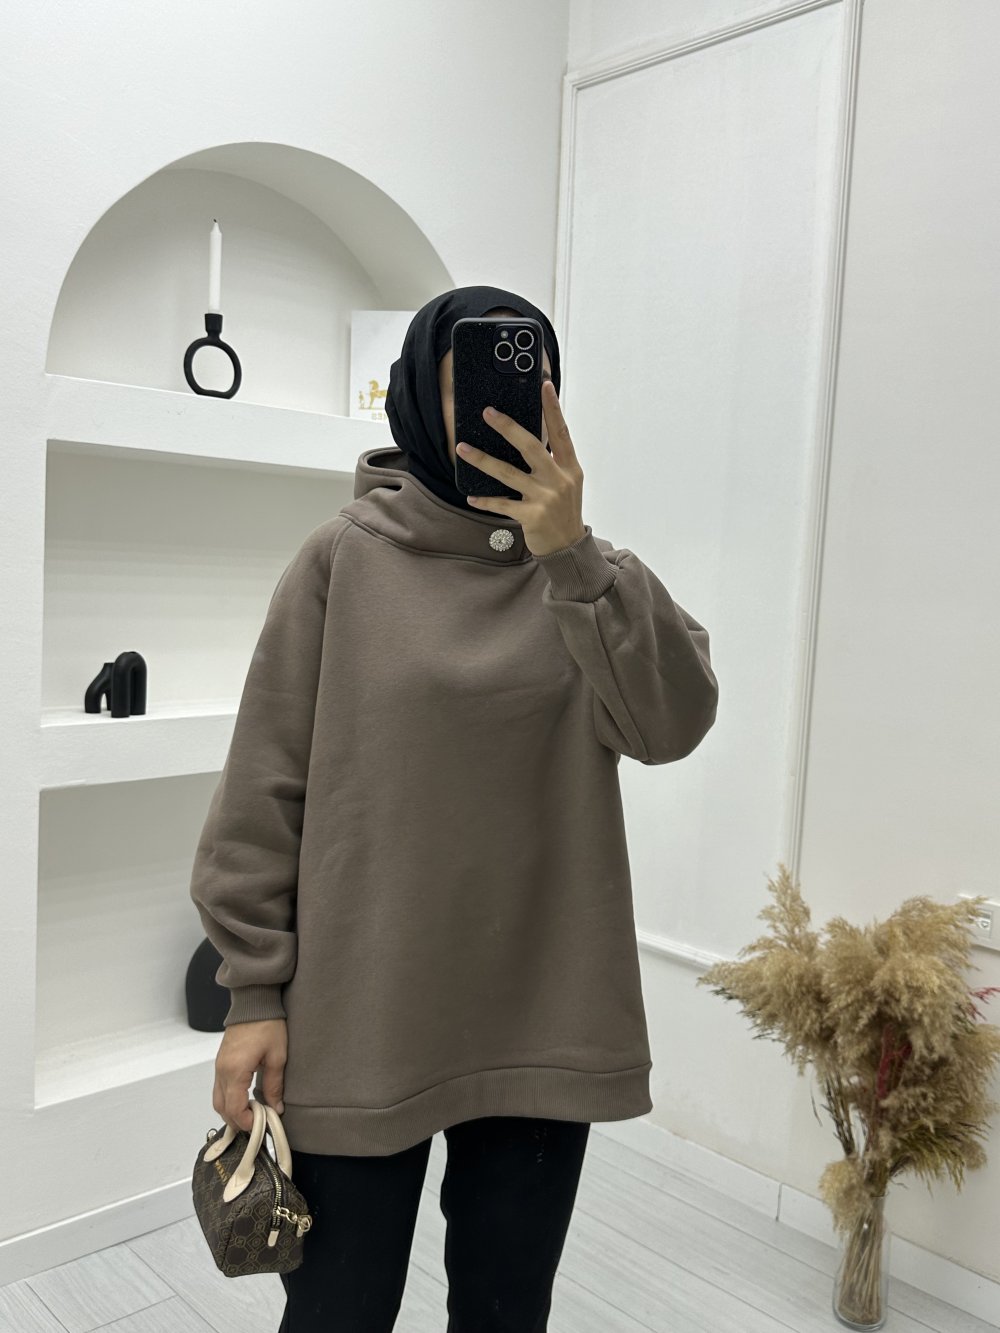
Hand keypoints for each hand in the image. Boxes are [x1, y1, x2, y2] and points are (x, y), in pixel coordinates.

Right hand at [214, 1018, 286, 1133]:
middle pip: (221, 1108)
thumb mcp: (277, 1056)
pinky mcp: (222, 1062)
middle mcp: (222, 1071)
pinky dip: (229, 1099)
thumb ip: (274, 1085)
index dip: (247, 1121)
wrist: (254, 1001)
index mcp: (235, 1071)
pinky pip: (220, 1088)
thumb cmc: (267, 1024)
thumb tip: (275, 1107)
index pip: (234, 1108)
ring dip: (232, 1111)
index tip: (261, 1125)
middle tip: (257, 1124)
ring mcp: (219, 1066)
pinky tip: (245, 1100)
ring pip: (218, 1099)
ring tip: (252, 1114)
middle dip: (237, 1121)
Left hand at [457, 380, 586, 556]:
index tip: (544, 385)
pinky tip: (471, 496)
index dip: (553, 408)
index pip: (561, 432)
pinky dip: (485, 500)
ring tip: (462, 449)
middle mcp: (559, 479)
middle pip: (531, 446)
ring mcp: (545, 498)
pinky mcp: (532, 516)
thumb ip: (552, 462)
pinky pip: (502, 504)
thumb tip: (527, 437)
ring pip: (508, 474)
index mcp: (570, 468)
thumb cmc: (564, 512)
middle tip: (487, 413)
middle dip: (508, 427)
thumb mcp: (567, 483)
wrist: (568, 548)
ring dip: (483, 460)